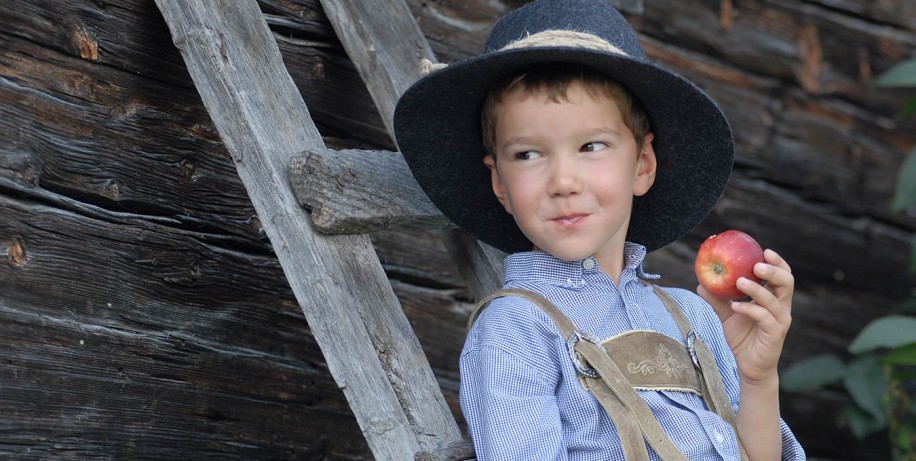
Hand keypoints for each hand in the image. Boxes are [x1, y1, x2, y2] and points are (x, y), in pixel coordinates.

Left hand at [697, 249, 792, 382]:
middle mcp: (781, 308)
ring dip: (756, 289)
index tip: (764, 250)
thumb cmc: (742, 338)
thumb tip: (701, 282)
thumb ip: (717, 299)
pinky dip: (750, 309)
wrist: (749, 366)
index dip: (777, 262)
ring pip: (774, 300)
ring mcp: (780, 322)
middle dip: (773, 271)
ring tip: (738, 282)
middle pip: (786, 283)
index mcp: (774, 299)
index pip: (782, 276)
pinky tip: (735, 306)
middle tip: (756, 264)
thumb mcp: (726, 315)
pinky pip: (765, 318)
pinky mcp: (775, 335)